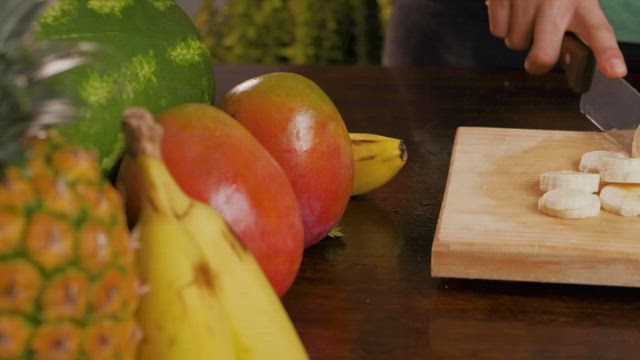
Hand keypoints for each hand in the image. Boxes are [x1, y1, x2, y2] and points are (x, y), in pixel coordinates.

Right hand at [487, 0, 626, 77]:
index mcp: (583, 4)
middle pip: (542, 57)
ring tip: (528, 13)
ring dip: (519, 35)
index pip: (599, 32)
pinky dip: (502, 24)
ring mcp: (528, 0)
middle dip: (536, 63)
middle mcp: (557, 2)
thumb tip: (547, 60)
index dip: (607, 54)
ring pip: (515, 43)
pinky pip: (498, 31)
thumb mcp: (573, 1)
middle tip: (539, 52)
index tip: (615, 71)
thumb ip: (570, 29)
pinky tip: (513, 8)